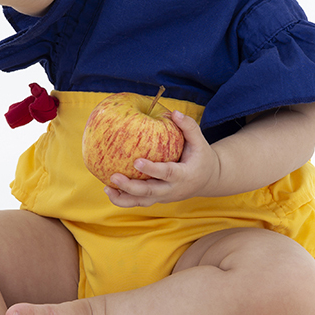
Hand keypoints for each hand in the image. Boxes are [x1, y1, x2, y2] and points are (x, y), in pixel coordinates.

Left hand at [104, 112, 221, 206]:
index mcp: (184, 175)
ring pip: (142, 202)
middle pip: (150, 192)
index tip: (136, 161)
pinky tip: (110, 190)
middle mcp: (173, 189)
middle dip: (131, 187)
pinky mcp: (157, 199)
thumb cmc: (201, 157)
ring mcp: (164, 197)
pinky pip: (139, 202)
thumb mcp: (200, 142)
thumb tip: (174, 112)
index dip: (152, 169)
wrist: (207, 180)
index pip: (167, 173)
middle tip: (114, 176)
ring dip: (123, 198)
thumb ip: (188, 127)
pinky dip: (124, 199)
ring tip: (107, 188)